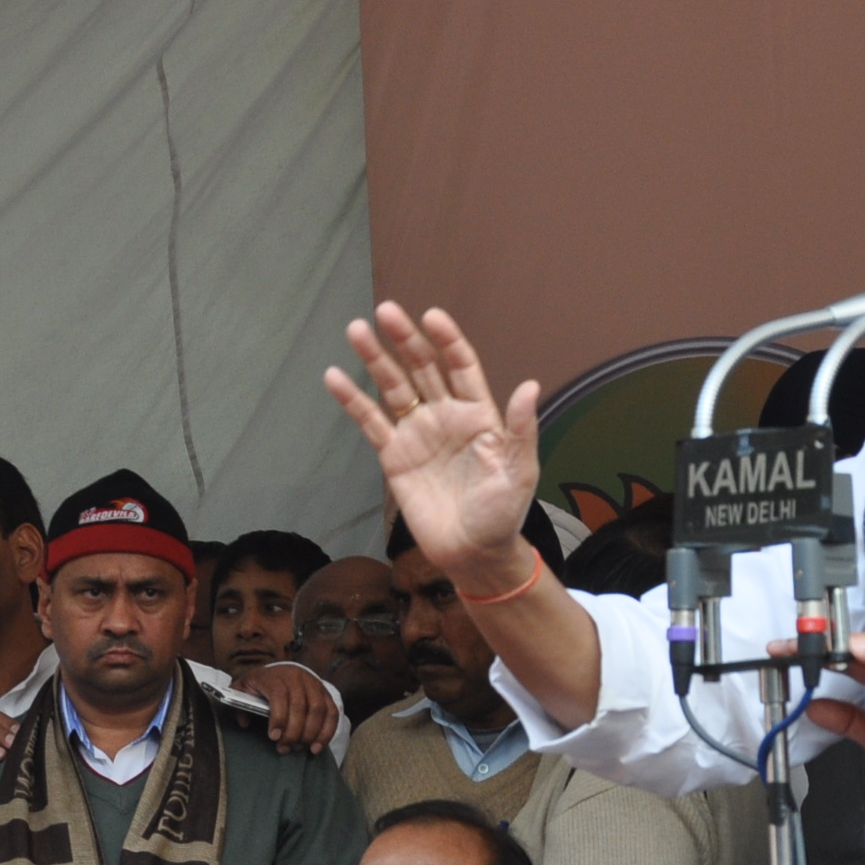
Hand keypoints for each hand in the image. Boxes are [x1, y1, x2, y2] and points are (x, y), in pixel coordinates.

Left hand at [247, 662, 341, 753]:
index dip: (278, 718)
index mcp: (274, 676)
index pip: (280, 695)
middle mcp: (296, 677)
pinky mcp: (325, 693)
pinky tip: (316, 747)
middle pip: (300, 706)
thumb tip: (244, 722)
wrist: (279, 671)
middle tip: (284, 748)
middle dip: (293, 732)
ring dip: (310, 734)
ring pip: (318, 710)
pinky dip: (326, 732)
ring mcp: (314, 684)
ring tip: (299, 748)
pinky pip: (332, 713)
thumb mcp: (242, 689)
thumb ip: (238, 704)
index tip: (274, 737)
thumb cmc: (259, 685)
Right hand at [324, 303, 544, 591]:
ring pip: (393, 387)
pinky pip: (371, 422)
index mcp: (478, 413)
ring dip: (375, 359)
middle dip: (405, 339)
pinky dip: (352, 400)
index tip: (431, 316)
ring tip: (355, 330)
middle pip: (422, 367)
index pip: (461, 366)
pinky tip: (334, 378)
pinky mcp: (395, 456)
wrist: (474, 553)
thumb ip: (520, 429)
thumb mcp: (519, 471)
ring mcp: (418, 433)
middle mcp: (446, 415)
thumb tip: (530, 385)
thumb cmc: (503, 513)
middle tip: (385, 311)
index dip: (447, 340)